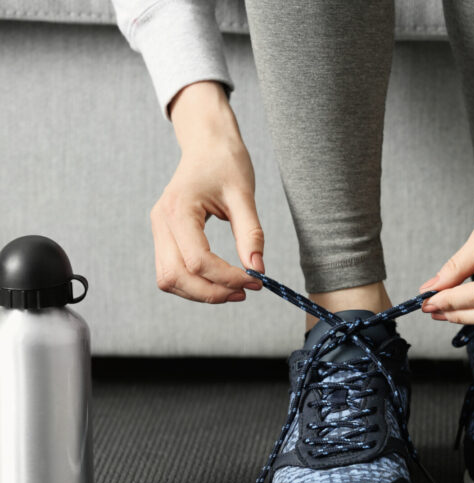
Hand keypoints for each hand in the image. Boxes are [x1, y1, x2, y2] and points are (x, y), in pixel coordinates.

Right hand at [149, 82, 264, 302]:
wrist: (207, 143)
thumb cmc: (226, 162)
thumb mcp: (244, 194)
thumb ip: (251, 233)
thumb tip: (258, 270)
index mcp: (179, 209)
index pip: (197, 260)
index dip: (227, 277)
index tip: (256, 281)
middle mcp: (161, 222)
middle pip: (175, 276)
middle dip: (211, 292)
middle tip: (245, 291)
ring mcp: (159, 230)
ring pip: (168, 279)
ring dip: (201, 292)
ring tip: (235, 289)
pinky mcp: (164, 236)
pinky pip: (171, 271)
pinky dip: (194, 283)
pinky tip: (221, 279)